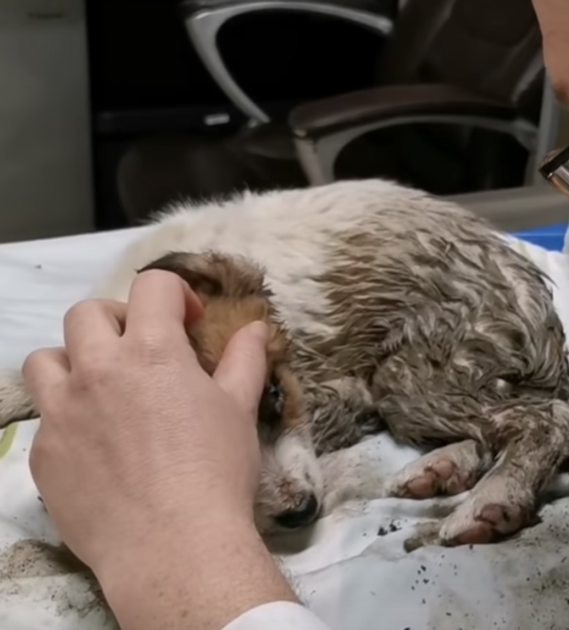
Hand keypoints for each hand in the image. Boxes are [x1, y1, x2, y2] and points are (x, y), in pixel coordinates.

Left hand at [23, 270, 294, 629]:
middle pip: (87, 315)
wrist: (172, 545)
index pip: (152, 287)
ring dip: (73, 363)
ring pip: (45, 361)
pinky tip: (101, 448)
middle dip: (117, 321)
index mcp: (151, 352)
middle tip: (144, 352)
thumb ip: (244, 361)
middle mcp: (97, 371)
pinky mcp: (44, 454)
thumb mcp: (239, 410)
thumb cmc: (215, 472)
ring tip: (103, 391)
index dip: (175, 295)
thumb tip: (257, 328)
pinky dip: (69, 420)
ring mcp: (61, 413)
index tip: (189, 322)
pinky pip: (45, 420)